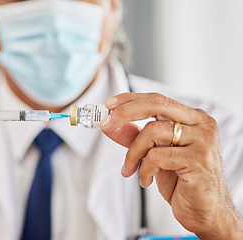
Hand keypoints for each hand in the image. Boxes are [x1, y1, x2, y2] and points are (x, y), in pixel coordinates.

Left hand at [100, 93, 242, 238]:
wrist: (205, 212)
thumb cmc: (181, 182)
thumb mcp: (153, 154)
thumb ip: (133, 137)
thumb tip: (109, 124)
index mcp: (192, 118)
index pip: (157, 99)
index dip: (129, 100)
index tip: (108, 104)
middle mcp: (201, 125)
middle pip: (156, 104)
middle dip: (125, 113)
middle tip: (106, 124)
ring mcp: (202, 141)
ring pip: (152, 132)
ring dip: (132, 153)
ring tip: (130, 169)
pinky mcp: (198, 160)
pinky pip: (157, 156)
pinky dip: (144, 169)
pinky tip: (146, 180)